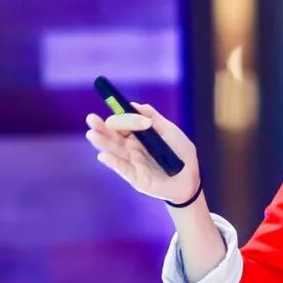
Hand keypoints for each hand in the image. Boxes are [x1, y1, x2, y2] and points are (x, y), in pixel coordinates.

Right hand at [84, 102, 200, 203]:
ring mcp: (132, 163)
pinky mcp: (136, 178)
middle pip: (113, 137)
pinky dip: (113, 162)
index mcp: (139, 136)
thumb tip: (134, 105)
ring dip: (103, 143)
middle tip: (91, 119)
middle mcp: (132, 148)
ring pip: (115, 151)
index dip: (117, 117)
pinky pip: (123, 169)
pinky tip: (104, 156)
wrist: (192, 177)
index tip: (113, 108)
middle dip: (101, 128)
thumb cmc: (182, 153)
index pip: (123, 124)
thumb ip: (153, 119)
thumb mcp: (170, 131)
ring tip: (92, 134)